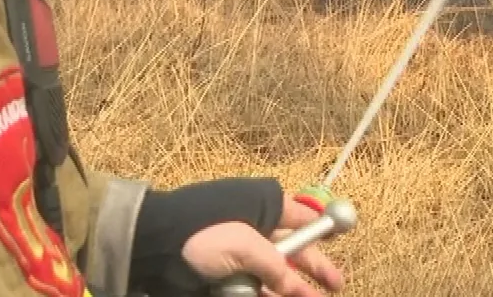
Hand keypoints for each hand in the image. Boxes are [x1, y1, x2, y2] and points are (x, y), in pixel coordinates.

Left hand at [180, 192, 344, 296]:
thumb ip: (275, 266)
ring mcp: (239, 253)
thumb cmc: (201, 233)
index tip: (339, 241)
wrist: (153, 248)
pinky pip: (256, 286)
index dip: (320, 228)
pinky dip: (270, 294)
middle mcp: (254, 227)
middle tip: (336, 286)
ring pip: (275, 273)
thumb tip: (293, 288)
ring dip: (293, 289)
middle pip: (291, 249)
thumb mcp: (244, 245)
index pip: (299, 214)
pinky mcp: (227, 274)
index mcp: (260, 205)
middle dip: (313, 268)